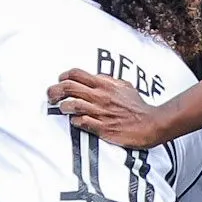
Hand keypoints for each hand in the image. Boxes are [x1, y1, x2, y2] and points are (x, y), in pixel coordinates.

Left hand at [47, 69, 165, 148]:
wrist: (151, 124)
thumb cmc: (138, 107)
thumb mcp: (125, 87)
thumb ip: (110, 81)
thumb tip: (98, 78)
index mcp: (105, 84)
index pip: (77, 73)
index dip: (64, 76)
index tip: (60, 80)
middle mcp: (101, 96)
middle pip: (70, 87)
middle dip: (55, 90)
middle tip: (51, 95)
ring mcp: (101, 112)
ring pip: (73, 104)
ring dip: (63, 106)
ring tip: (61, 108)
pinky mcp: (103, 128)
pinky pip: (82, 122)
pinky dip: (74, 120)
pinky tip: (74, 121)